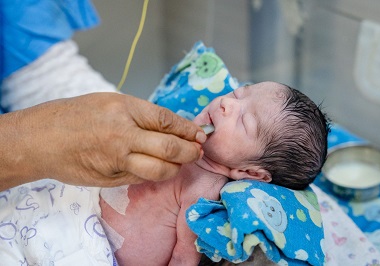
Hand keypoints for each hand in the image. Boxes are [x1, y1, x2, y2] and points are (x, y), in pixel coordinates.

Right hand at [0, 93, 205, 188]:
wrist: (43, 139)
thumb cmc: (76, 115)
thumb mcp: (111, 102)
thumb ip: (141, 115)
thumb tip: (172, 127)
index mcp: (124, 110)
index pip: (167, 121)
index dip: (188, 129)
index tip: (199, 134)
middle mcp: (123, 136)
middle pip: (169, 148)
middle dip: (190, 151)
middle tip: (198, 151)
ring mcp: (117, 161)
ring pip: (160, 170)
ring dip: (176, 167)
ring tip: (181, 162)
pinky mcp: (111, 179)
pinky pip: (142, 179)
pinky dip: (155, 174)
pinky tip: (158, 168)